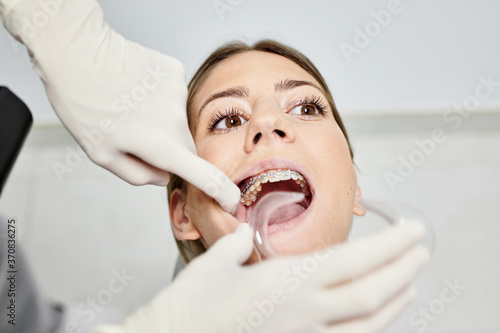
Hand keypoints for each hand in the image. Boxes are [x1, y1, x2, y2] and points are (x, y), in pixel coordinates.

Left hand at [0, 0, 239, 212]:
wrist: (77, 52)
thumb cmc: (83, 105)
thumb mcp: (102, 155)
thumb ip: (138, 174)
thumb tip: (164, 176)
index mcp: (160, 146)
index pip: (204, 176)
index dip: (221, 192)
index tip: (231, 201)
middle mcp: (177, 120)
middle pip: (187, 147)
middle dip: (170, 150)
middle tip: (138, 139)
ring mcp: (179, 91)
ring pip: (178, 118)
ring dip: (160, 120)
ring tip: (130, 105)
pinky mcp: (175, 71)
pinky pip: (173, 94)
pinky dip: (159, 96)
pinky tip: (135, 86)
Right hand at [93, 222, 427, 332]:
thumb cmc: (189, 308)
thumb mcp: (214, 264)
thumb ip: (237, 245)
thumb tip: (244, 235)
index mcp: (286, 282)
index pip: (352, 260)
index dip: (388, 246)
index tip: (412, 231)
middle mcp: (303, 312)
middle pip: (369, 291)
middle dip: (402, 269)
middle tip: (422, 250)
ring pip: (365, 324)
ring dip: (393, 301)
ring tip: (412, 284)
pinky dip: (370, 330)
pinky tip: (377, 319)